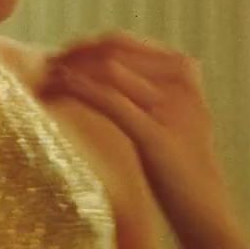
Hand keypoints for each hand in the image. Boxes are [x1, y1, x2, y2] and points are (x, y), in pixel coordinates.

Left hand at [43, 32, 245, 248]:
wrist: (204, 205)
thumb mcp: (168, 114)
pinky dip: (79, 91)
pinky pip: (109, 101)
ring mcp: (169, 105)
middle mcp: (179, 79)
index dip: (84, 47)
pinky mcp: (154, 134)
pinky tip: (60, 91)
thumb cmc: (179, 163)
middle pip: (112, 51)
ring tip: (45, 81)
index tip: (59, 58)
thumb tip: (106, 69)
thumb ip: (147, 87)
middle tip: (46, 66)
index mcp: (182, 69)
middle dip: (73, 55)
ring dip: (70, 72)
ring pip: (108, 71)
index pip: (122, 43)